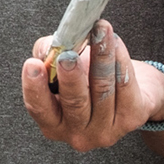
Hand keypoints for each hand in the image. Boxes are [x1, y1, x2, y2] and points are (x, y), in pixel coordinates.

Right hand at [21, 22, 163, 151]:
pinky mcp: (131, 120)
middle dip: (71, 77)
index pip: (39, 108)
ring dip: (101, 55)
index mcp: (53, 123)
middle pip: (74, 103)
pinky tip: (115, 42)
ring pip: (102, 90)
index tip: (33, 64)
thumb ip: (48, 54)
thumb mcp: (61, 65)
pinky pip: (125, 87)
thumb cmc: (88, 76)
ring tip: (99, 30)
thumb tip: (51, 47)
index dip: (34, 87)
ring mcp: (106, 130)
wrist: (131, 88)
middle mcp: (78, 133)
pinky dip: (120, 60)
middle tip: (69, 55)